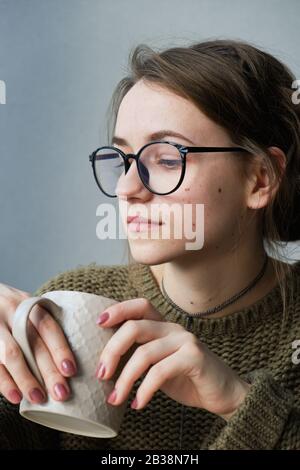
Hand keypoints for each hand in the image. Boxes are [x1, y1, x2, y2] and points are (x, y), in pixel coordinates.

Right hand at [0, 283, 76, 404]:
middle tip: (62, 393)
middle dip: (49, 371)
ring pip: (12, 354)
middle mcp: (11, 312)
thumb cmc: (8, 312)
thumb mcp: (24, 308)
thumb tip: (67, 364)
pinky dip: (5, 382)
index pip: (48, 327)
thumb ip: (39, 327)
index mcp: (28, 304)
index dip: (60, 349)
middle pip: (33, 344)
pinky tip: (15, 396)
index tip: (71, 371)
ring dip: (27, 379)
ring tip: (39, 398)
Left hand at [95, 298, 250, 419]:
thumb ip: (139, 355)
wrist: (224, 394)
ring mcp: (185, 341)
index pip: (140, 306)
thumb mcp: (159, 364)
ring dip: (125, 378)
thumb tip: (105, 363)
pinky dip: (144, 390)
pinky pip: (160, 371)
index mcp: (164, 326)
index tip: (98, 322)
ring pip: (144, 353)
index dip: (118, 310)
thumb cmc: (187, 379)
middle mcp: (174, 328)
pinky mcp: (194, 358)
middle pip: (135, 327)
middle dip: (112, 350)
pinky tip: (138, 404)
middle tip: (101, 374)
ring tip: (115, 398)